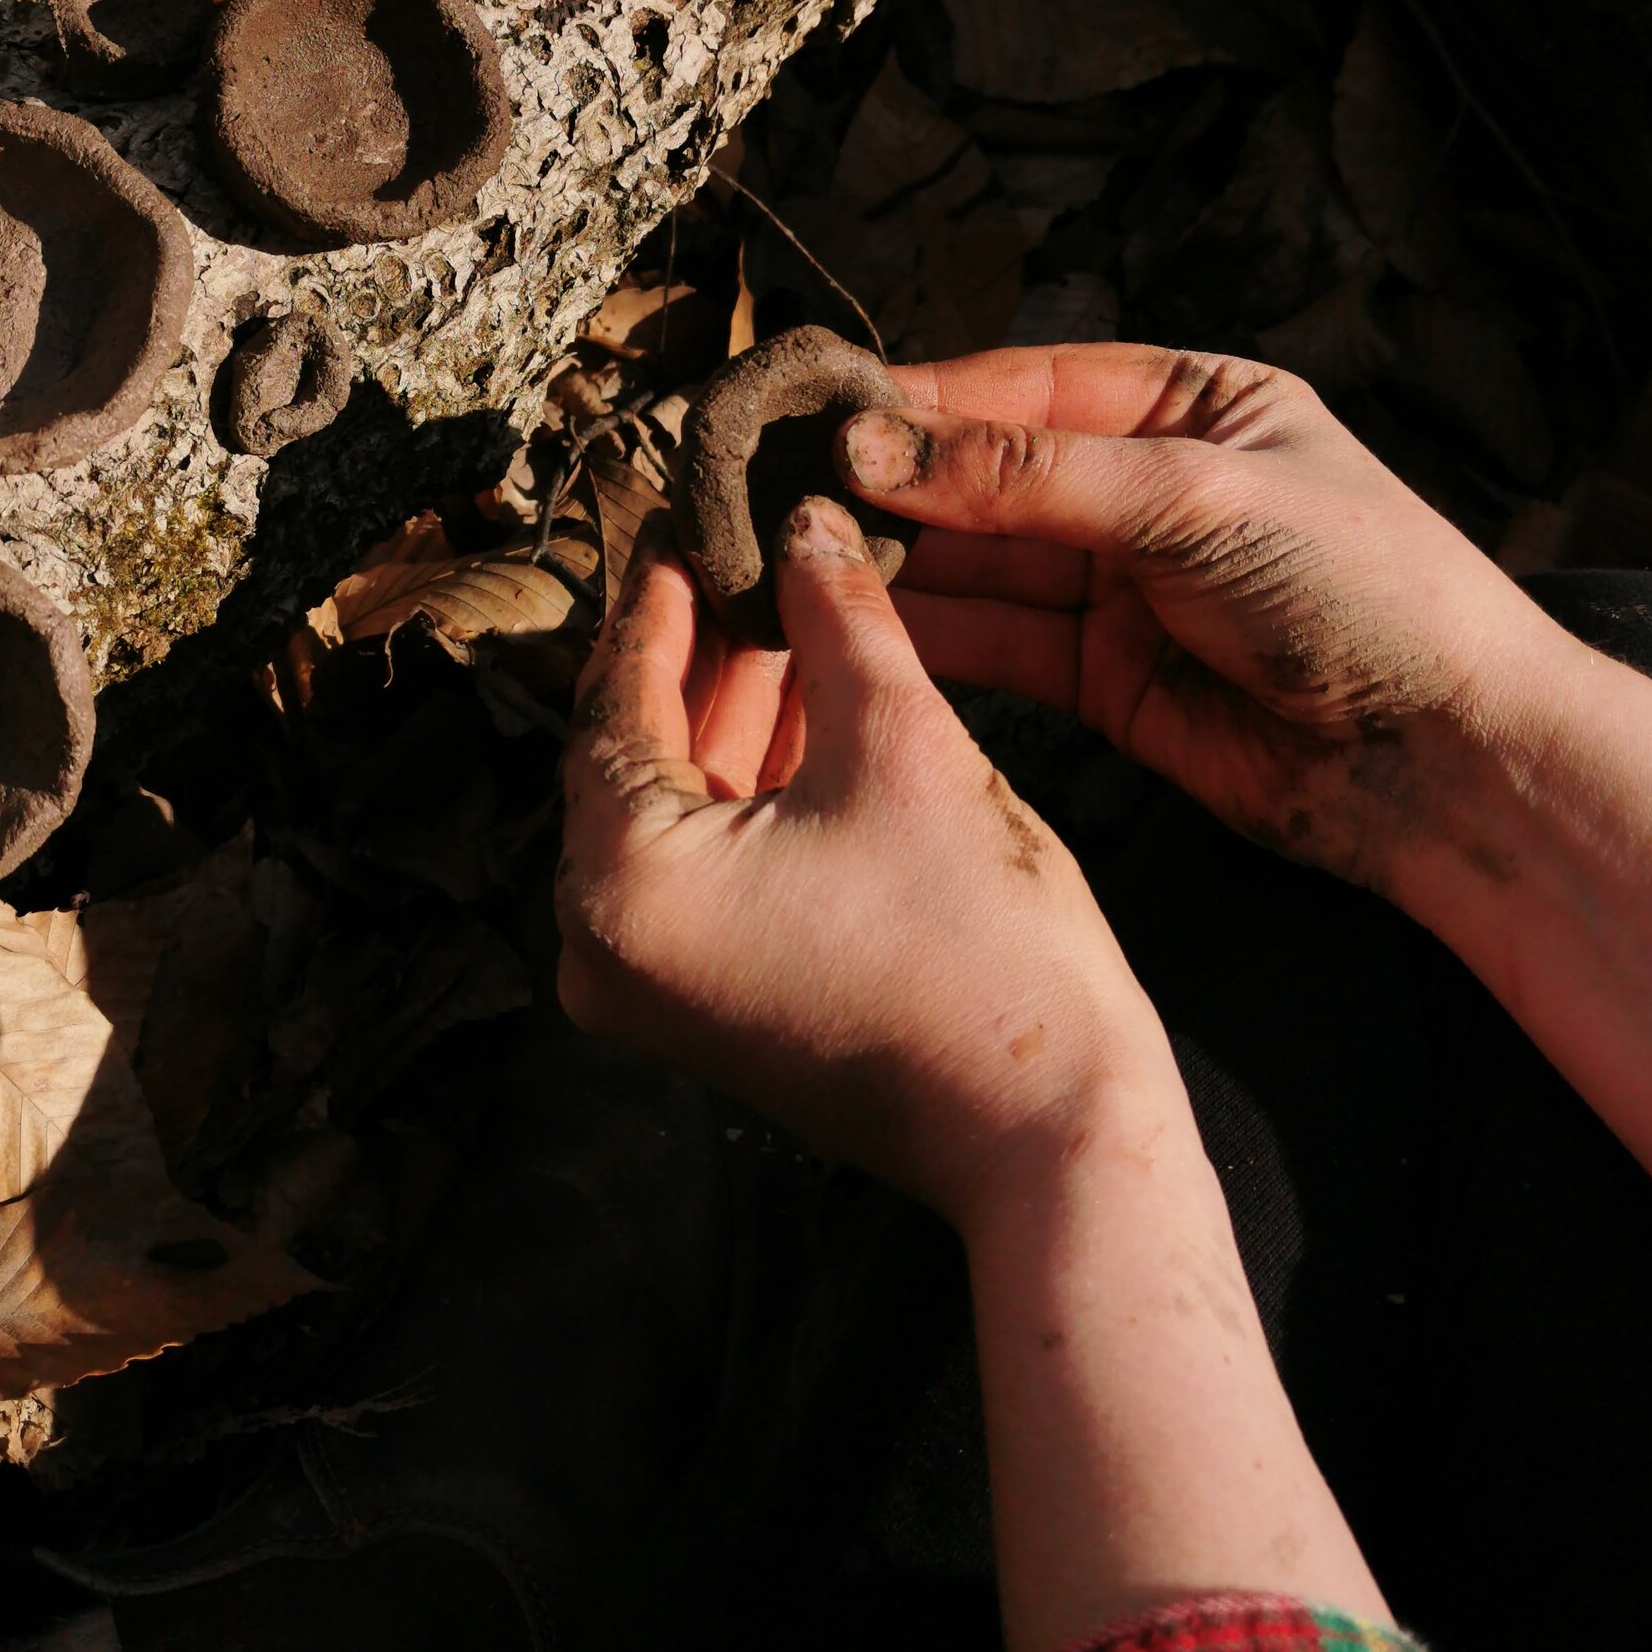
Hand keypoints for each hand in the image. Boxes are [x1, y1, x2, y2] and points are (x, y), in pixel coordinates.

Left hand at [558, 489, 1390, 1651]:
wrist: (1048, 1132)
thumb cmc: (977, 948)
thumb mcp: (905, 746)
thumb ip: (837, 619)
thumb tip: (807, 523)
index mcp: (621, 879)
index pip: (615, 698)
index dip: (667, 598)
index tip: (696, 518)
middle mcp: (603, 944)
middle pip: (632, 756)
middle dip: (706, 655)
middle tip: (757, 552)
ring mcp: (648, 991)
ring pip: (672, 812)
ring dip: (734, 719)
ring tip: (800, 616)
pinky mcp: (702, 1013)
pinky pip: (700, 873)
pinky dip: (747, 795)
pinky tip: (812, 712)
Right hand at [839, 343, 1570, 895]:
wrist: (1448, 759)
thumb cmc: (1360, 592)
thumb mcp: (1192, 500)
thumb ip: (1028, 480)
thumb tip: (874, 447)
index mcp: (1193, 405)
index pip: (1028, 387)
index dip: (924, 402)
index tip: (822, 417)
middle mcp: (1148, 488)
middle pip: (989, 476)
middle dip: (891, 486)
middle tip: (775, 489)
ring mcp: (1122, 588)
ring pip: (979, 565)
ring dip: (892, 563)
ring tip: (785, 554)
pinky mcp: (1104, 682)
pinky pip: (995, 645)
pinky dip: (924, 635)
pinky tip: (846, 621)